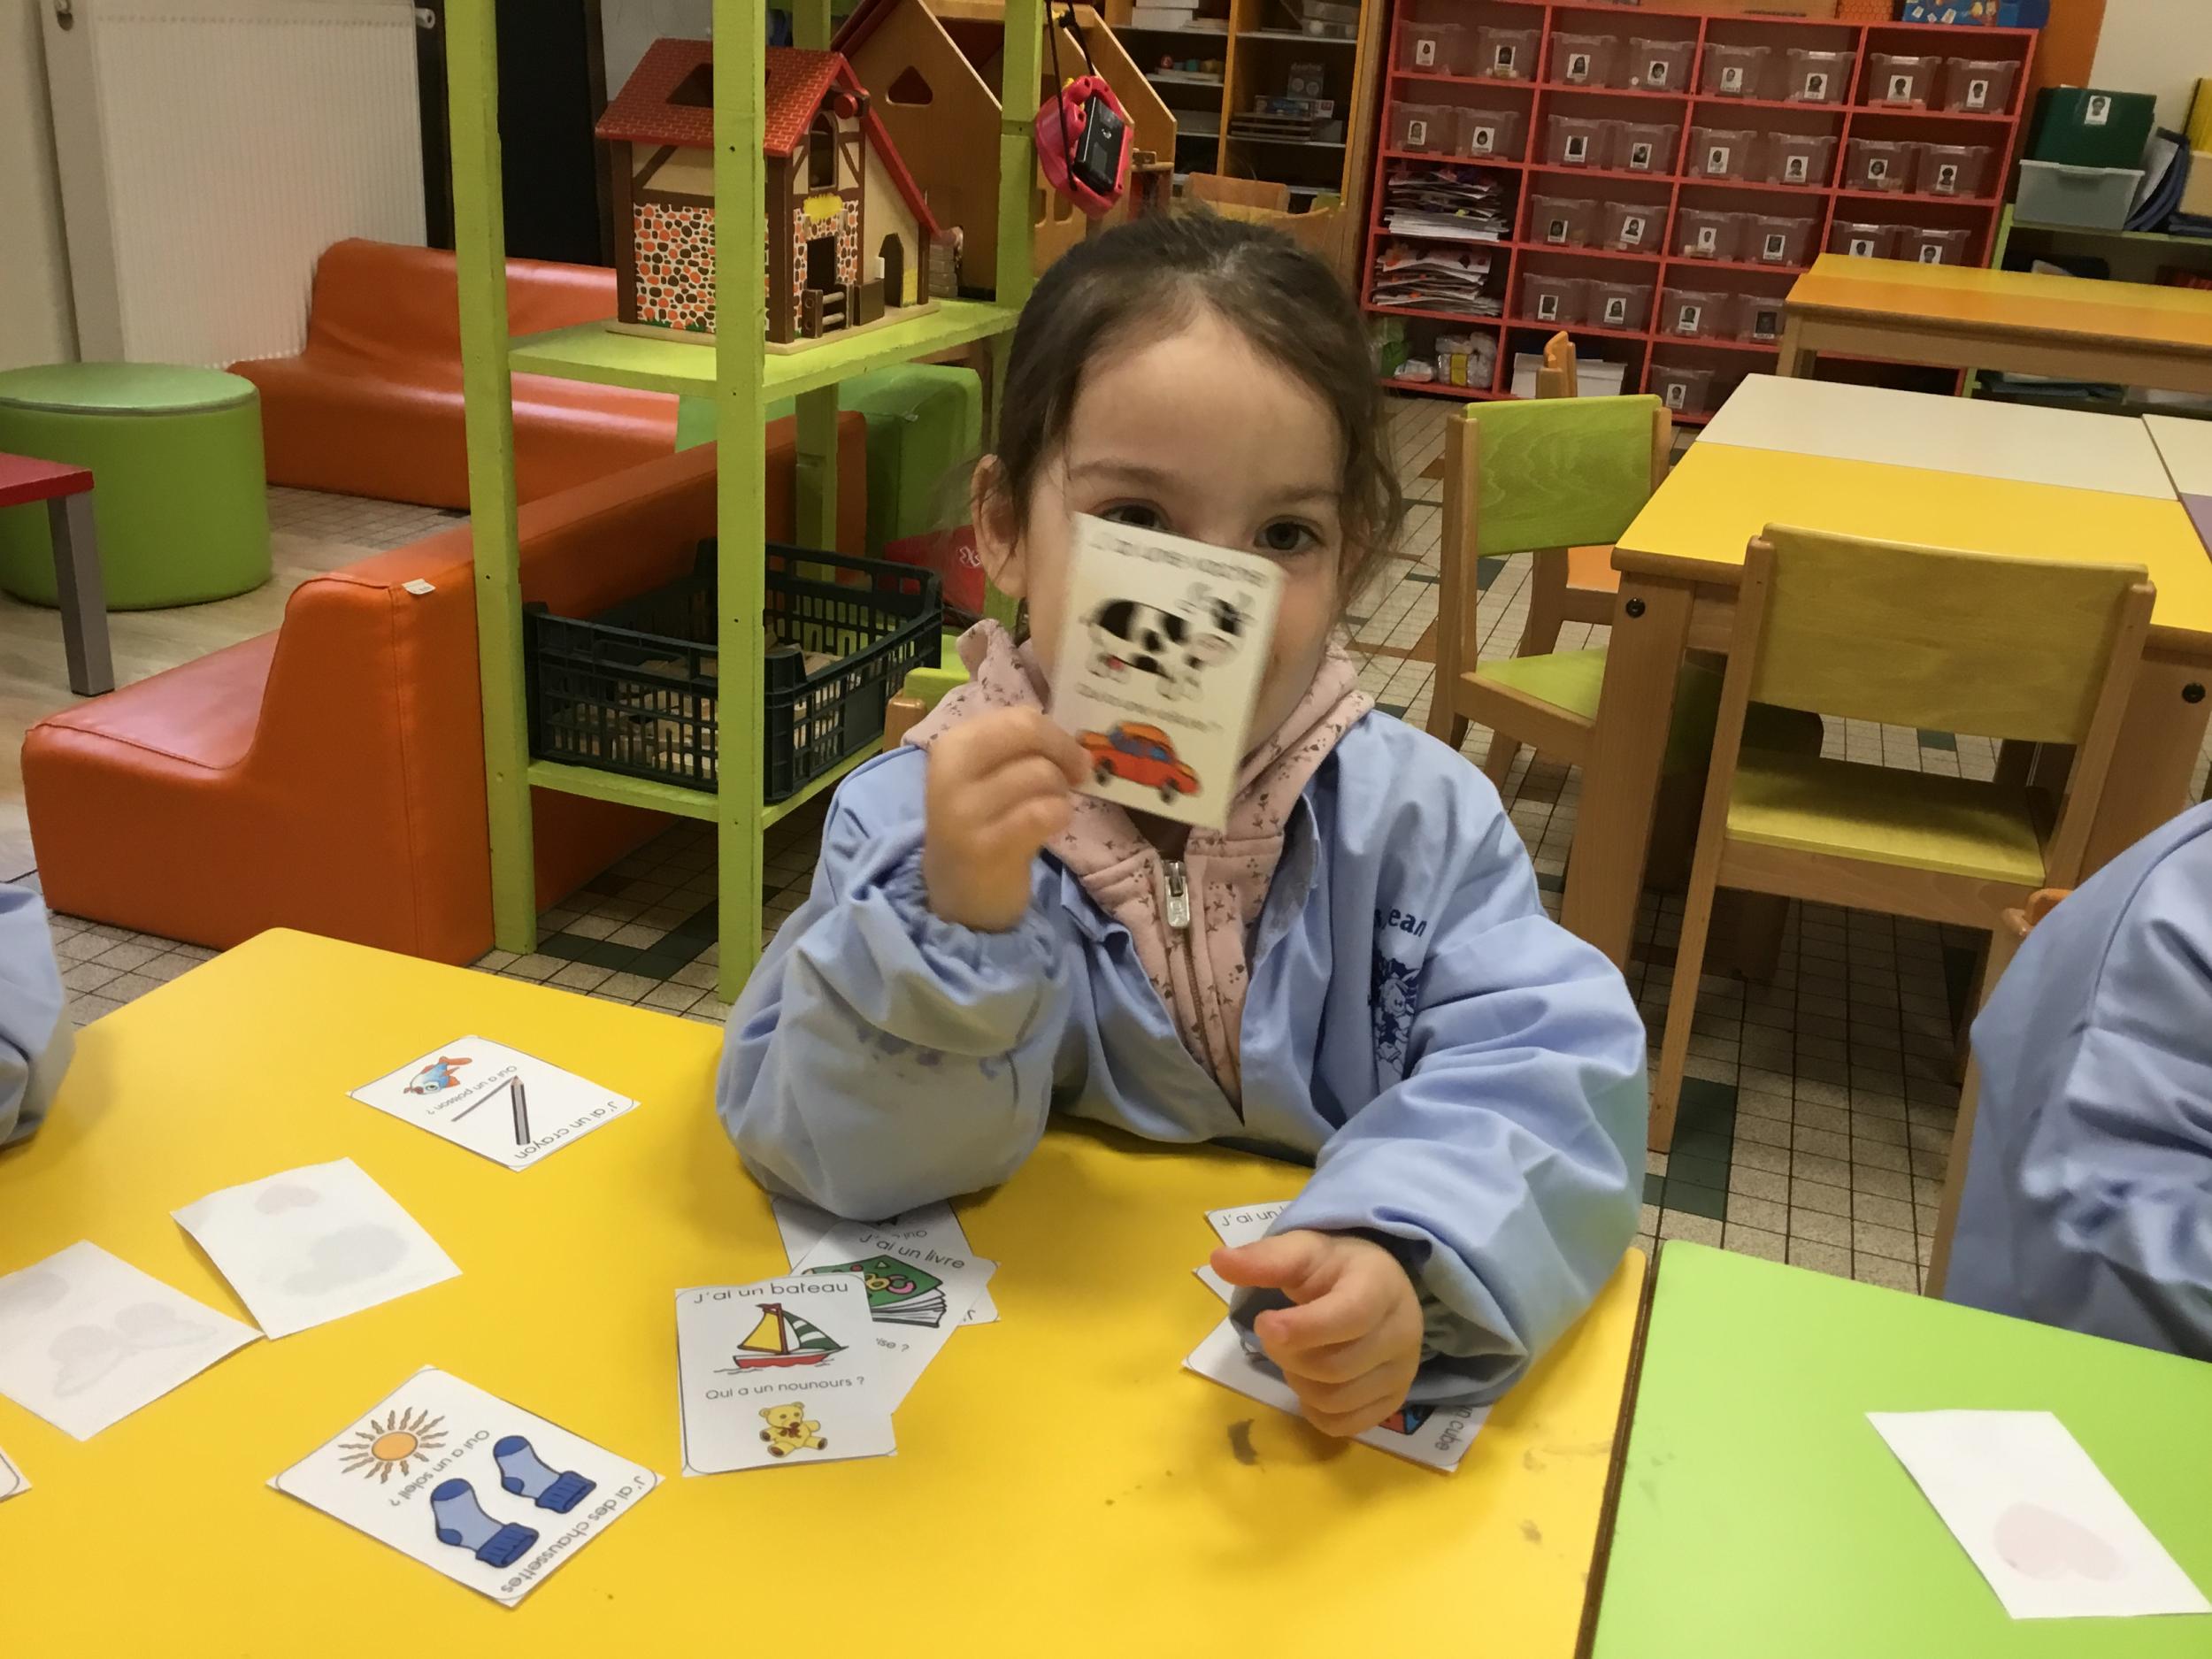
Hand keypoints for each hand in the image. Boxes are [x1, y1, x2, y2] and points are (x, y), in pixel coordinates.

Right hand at [923, 707, 1087, 931]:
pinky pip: (1044, 813)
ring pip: (1041, 774)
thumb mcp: (984, 775)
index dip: (1055, 734)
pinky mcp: (986, 847)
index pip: (1017, 717)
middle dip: (1064, 751)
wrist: (957, 888)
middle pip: (1027, 732)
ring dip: (1060, 792)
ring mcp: (965, 812)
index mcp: (953, 745)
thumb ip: (1018, 748)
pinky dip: (1059, 815)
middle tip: (1077, 774)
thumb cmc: (982, 823)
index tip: (1069, 754)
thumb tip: (1073, 739)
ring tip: (1050, 808)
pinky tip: (1051, 826)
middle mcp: (952, 773)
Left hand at [1211, 1230, 1422, 1437]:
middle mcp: (1403, 1331)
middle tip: (1276, 1335)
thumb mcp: (1302, 1252)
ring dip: (1300, 1382)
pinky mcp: (1394, 1402)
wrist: (1379, 1286)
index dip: (1301, 1329)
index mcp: (1380, 1285)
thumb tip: (1219, 1261)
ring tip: (1298, 1354)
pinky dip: (1315, 1409)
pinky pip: (1344, 1426)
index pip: (1348, 1317)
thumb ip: (1264, 1259)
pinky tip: (1312, 1380)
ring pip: (1336, 1400)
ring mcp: (1403, 1372)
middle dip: (1289, 1355)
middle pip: (1334, 1367)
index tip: (1263, 1324)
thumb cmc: (1334, 1269)